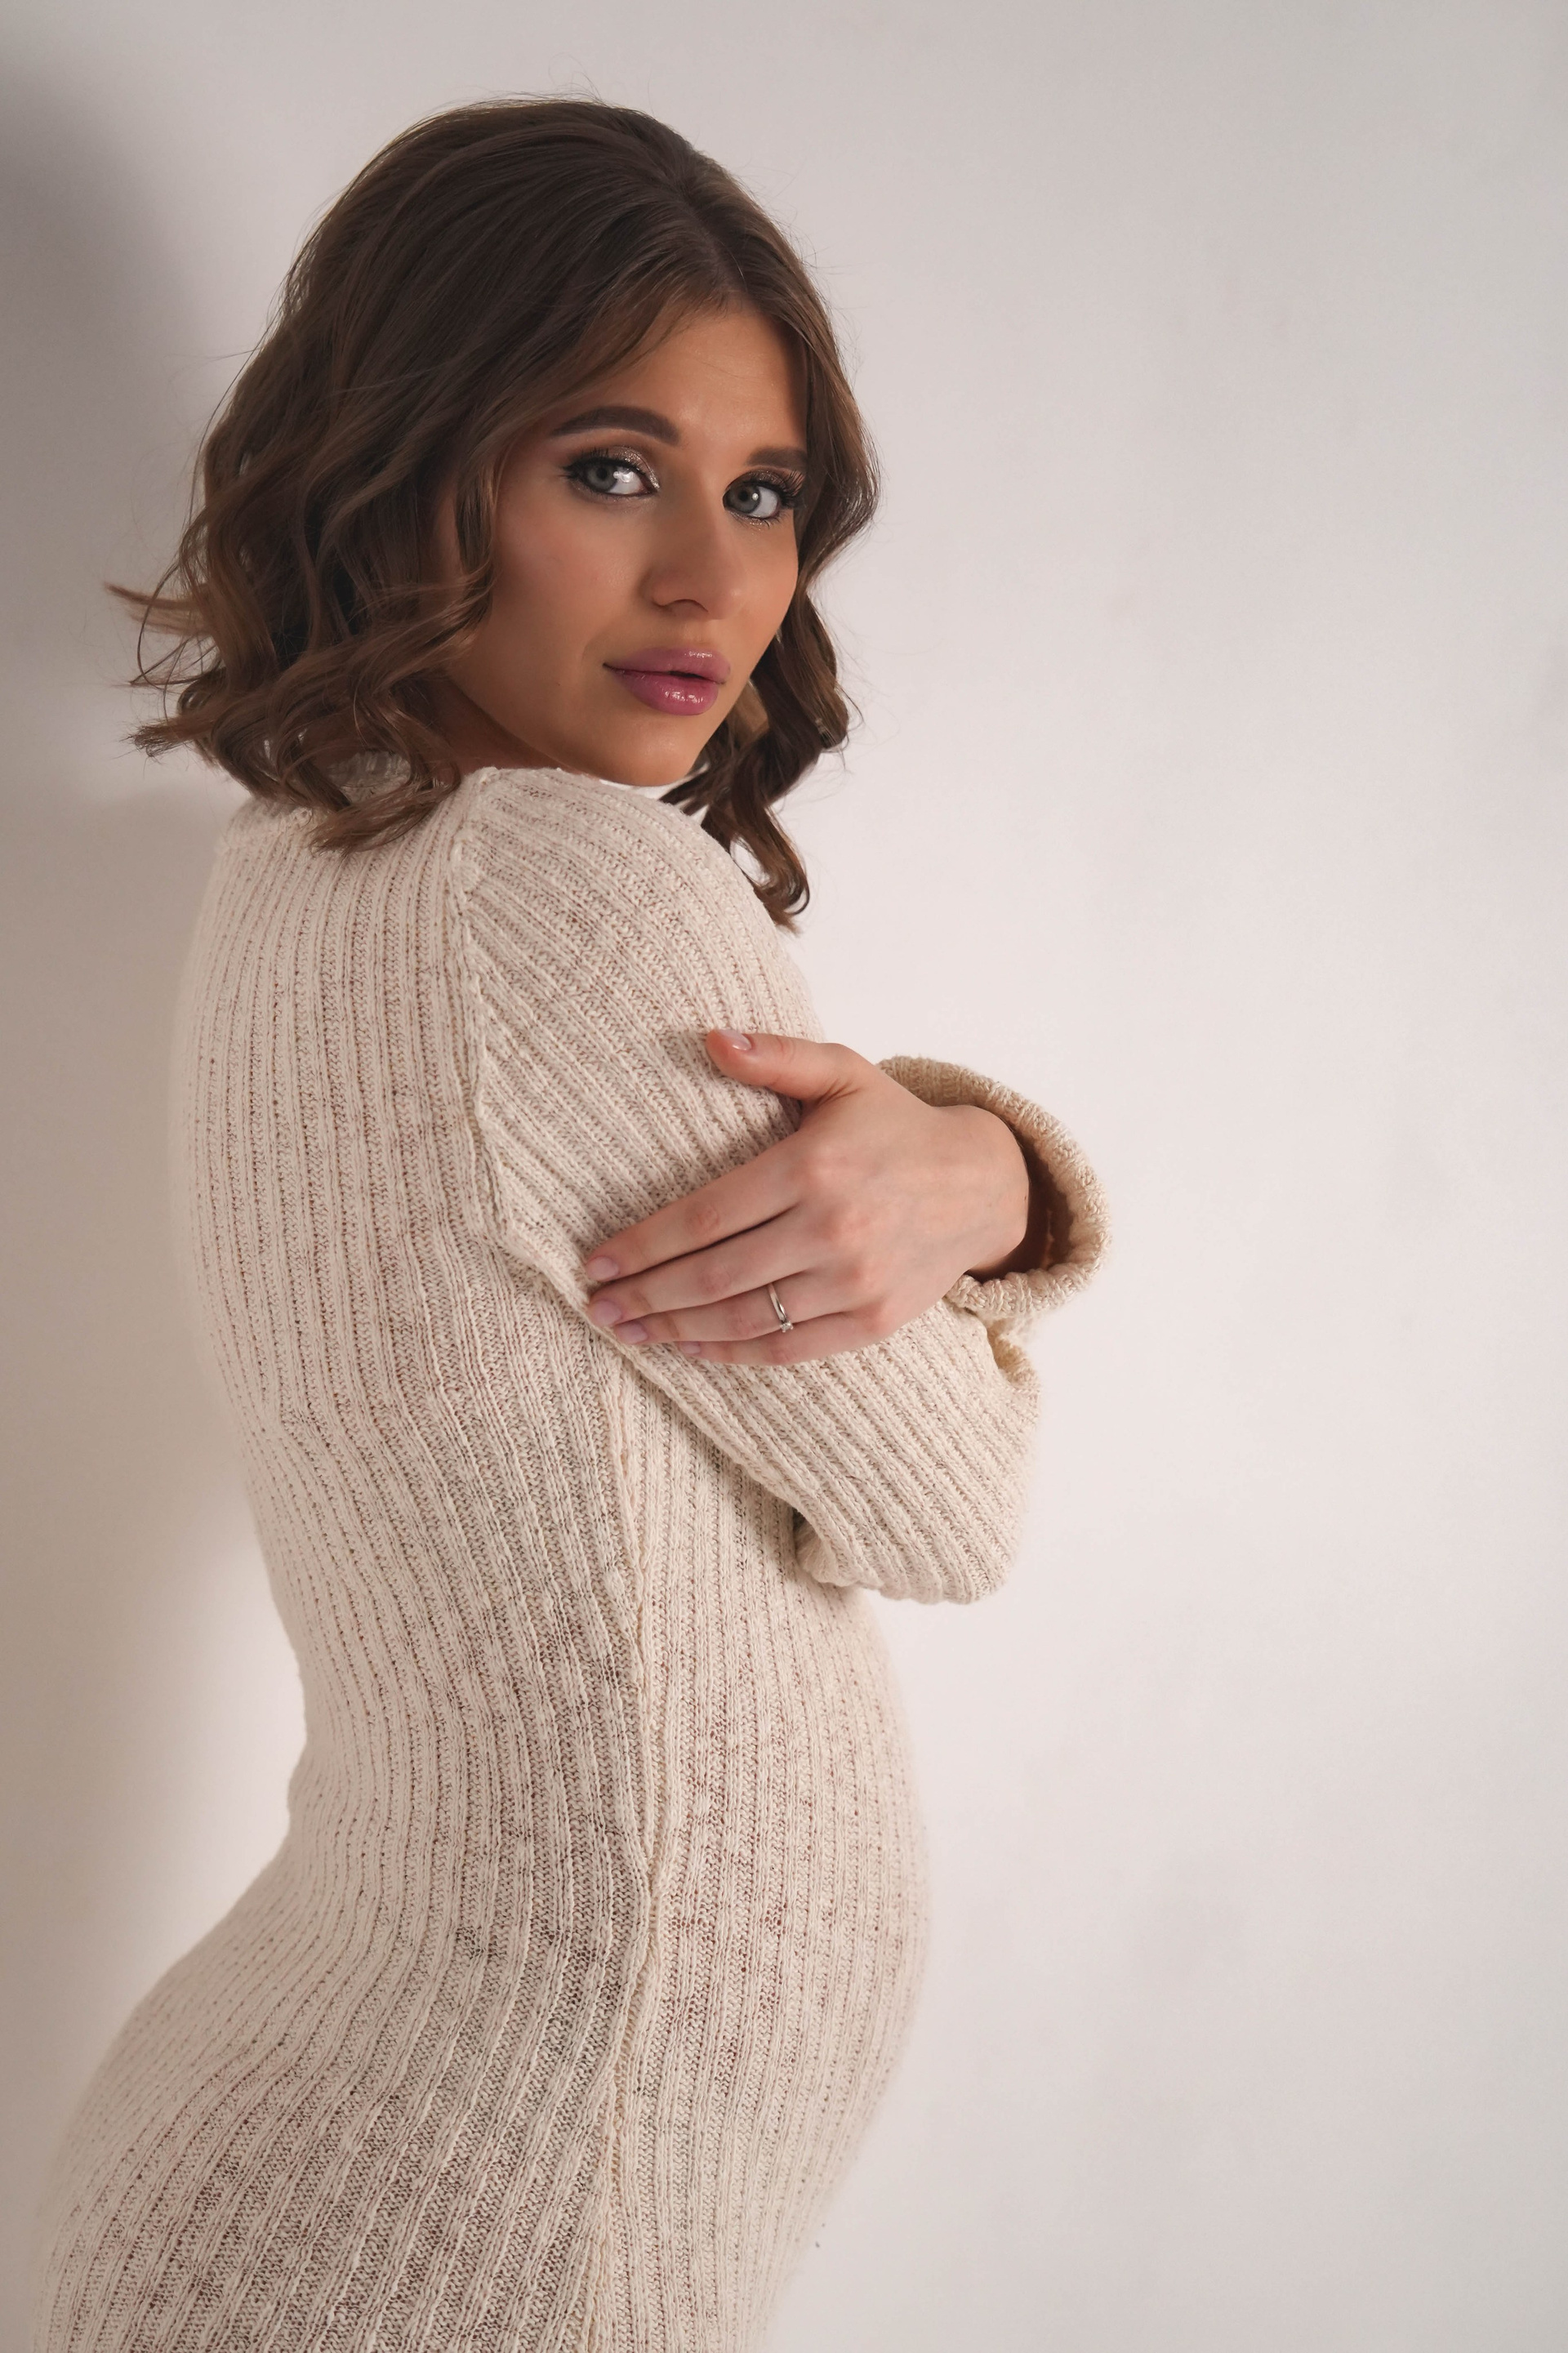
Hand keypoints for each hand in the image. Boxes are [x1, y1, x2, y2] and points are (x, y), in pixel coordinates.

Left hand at [578, 1029, 1042, 1364]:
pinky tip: (689, 1347)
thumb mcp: (843, 1072)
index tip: (595, 1260)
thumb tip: (709, 1038)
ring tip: (628, 1331)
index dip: (642, 1244)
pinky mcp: (872, 1321)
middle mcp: (832, 1228)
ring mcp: (854, 1281)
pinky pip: (787, 1348)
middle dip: (645, 1295)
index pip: (705, 1216)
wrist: (983, 1185)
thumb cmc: (895, 1126)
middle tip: (596, 1306)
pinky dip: (732, 1353)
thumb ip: (776, 1056)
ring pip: (744, 1317)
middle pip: (713, 1275)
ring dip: (675, 1330)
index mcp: (812, 1167)